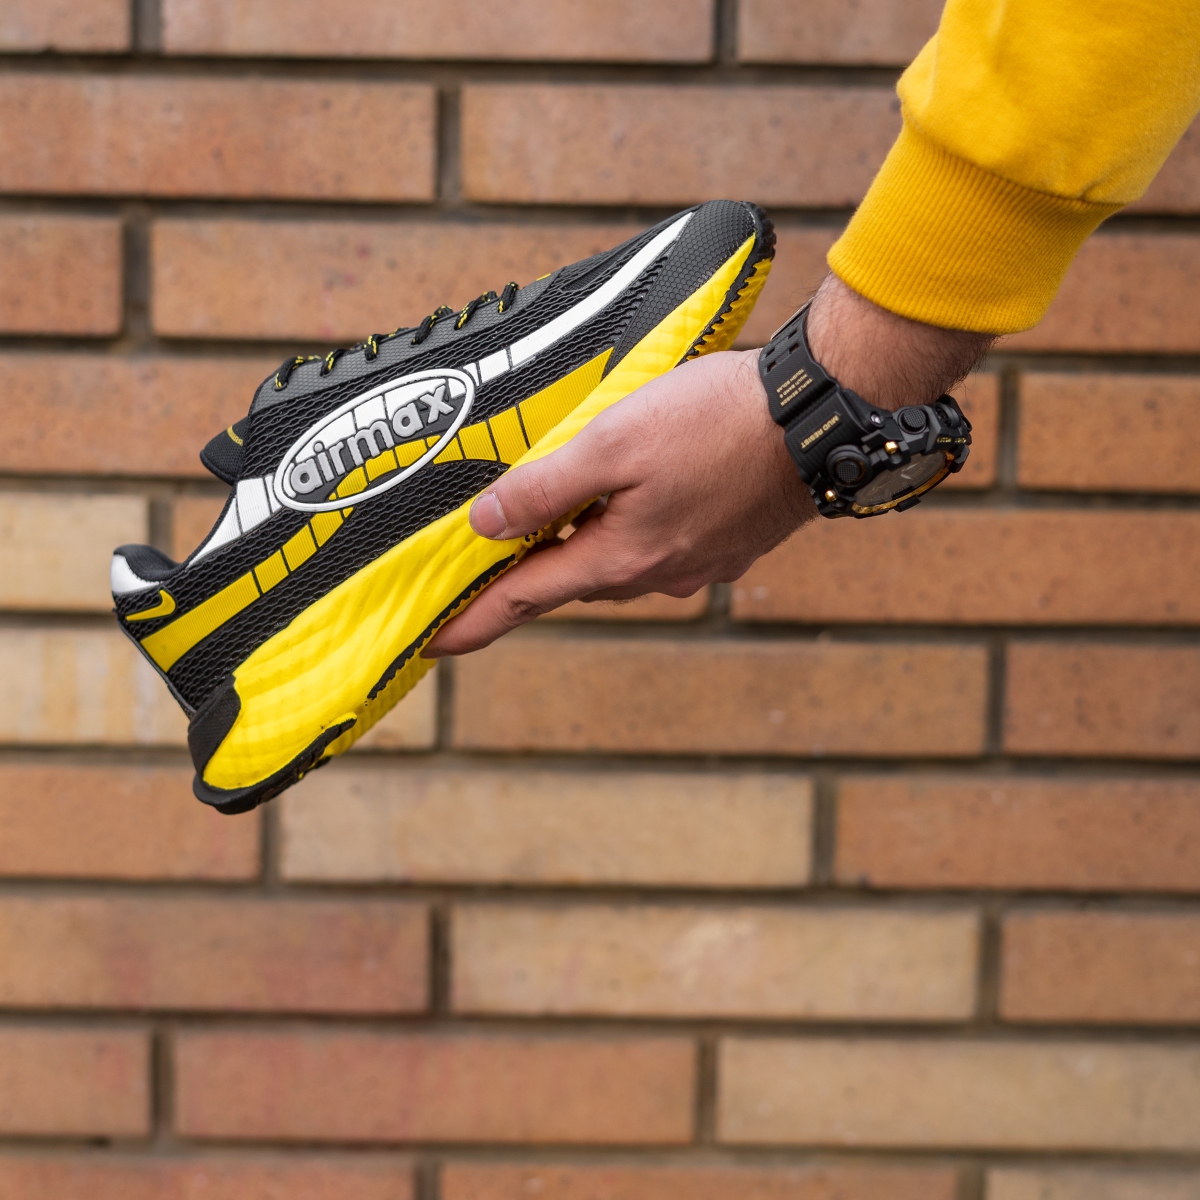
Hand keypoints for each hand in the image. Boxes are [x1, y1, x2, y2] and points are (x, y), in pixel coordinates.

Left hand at [424, 346, 810, 655]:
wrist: (817, 417)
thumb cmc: (716, 423)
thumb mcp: (613, 442)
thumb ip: (545, 487)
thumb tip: (485, 523)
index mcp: (620, 558)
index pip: (524, 599)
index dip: (472, 620)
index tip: (431, 644)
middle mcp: (656, 575)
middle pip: (569, 582)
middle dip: (525, 577)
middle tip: (482, 567)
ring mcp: (696, 565)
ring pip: (615, 564)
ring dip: (580, 548)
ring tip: (553, 520)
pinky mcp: (726, 545)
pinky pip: (657, 549)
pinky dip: (628, 532)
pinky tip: (631, 502)